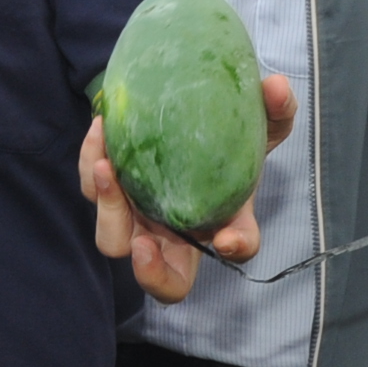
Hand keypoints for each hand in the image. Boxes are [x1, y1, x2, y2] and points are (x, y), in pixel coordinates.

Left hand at [81, 73, 295, 301]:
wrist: (182, 113)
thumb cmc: (225, 131)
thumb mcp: (257, 121)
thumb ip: (274, 109)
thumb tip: (277, 87)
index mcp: (221, 222)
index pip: (237, 248)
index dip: (236, 248)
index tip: (228, 238)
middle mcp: (176, 232)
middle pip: (162, 279)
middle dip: (151, 272)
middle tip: (145, 243)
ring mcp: (138, 217)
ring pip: (112, 240)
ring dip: (108, 210)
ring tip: (108, 169)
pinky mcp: (109, 191)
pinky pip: (91, 188)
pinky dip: (90, 163)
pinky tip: (101, 129)